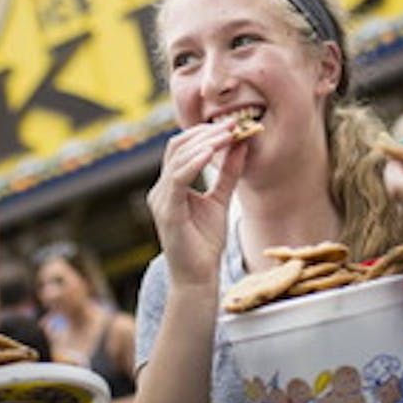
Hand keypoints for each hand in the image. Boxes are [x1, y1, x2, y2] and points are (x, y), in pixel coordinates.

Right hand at [146, 120, 246, 288]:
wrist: (198, 278)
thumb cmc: (205, 243)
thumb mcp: (221, 200)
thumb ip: (228, 173)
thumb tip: (241, 144)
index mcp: (171, 185)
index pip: (182, 148)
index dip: (205, 133)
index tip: (233, 125)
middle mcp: (161, 189)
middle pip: (176, 146)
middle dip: (205, 133)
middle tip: (232, 125)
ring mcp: (161, 200)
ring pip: (177, 158)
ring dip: (204, 143)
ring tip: (227, 135)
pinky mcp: (167, 212)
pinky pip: (177, 179)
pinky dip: (194, 163)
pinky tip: (211, 153)